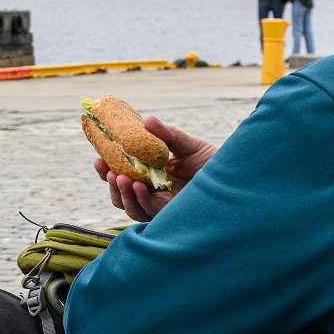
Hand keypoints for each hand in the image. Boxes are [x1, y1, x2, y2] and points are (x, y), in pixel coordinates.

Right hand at [92, 115, 215, 221]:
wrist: (235, 176)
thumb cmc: (213, 161)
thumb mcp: (187, 145)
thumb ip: (167, 135)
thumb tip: (147, 120)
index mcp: (151, 175)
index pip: (123, 174)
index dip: (107, 168)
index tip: (98, 156)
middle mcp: (153, 192)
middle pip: (122, 194)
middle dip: (110, 183)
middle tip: (105, 169)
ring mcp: (162, 204)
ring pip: (132, 207)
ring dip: (122, 194)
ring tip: (119, 177)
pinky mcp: (172, 214)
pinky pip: (151, 211)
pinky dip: (142, 200)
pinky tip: (139, 187)